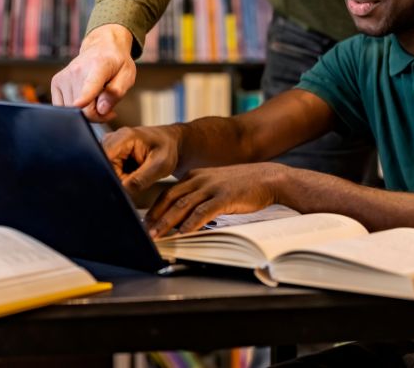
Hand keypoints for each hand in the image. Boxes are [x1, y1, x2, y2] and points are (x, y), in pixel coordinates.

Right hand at [51, 24, 135, 121]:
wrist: (101, 46)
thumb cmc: (116, 62)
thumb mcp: (127, 75)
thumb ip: (117, 92)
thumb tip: (102, 109)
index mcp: (99, 66)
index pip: (90, 85)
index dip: (85, 97)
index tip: (79, 103)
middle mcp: (77, 70)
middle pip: (83, 108)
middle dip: (96, 114)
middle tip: (107, 105)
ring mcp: (64, 76)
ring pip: (72, 110)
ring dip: (85, 111)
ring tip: (96, 99)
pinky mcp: (56, 82)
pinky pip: (62, 107)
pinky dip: (73, 108)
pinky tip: (83, 98)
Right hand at [102, 124, 180, 193]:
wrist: (170, 142)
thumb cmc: (167, 148)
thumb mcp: (160, 165)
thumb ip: (141, 179)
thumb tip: (122, 189)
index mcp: (124, 137)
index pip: (104, 159)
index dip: (112, 175)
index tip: (127, 180)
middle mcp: (113, 138)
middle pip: (105, 167)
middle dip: (119, 178)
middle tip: (138, 176)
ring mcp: (111, 145)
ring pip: (107, 171)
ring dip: (121, 177)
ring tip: (137, 171)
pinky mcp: (111, 152)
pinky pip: (110, 170)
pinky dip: (122, 175)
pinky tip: (133, 170)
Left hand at [145, 163, 288, 236]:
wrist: (268, 178)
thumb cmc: (242, 185)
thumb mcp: (215, 185)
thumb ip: (199, 196)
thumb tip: (184, 216)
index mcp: (195, 176)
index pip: (168, 193)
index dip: (155, 209)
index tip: (146, 223)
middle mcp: (200, 179)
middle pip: (170, 199)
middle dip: (156, 217)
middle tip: (145, 232)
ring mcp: (212, 187)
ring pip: (183, 205)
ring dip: (168, 222)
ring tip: (157, 236)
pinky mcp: (224, 196)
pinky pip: (203, 211)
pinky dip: (191, 223)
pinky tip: (183, 233)